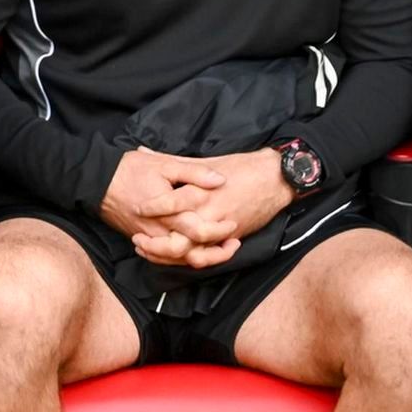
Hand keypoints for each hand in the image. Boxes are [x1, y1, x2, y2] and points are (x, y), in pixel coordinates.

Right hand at [102, 147, 233, 266]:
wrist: (96, 181)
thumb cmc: (130, 169)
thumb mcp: (165, 163)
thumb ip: (194, 172)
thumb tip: (220, 179)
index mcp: (169, 211)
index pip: (200, 231)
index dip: (221, 232)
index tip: (234, 224)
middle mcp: (160, 229)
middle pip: (191, 254)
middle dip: (216, 253)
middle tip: (232, 243)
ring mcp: (149, 237)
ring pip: (178, 259)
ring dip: (200, 258)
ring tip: (217, 251)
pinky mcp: (141, 238)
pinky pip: (163, 257)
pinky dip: (179, 258)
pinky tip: (191, 251)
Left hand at [135, 148, 294, 268]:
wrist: (274, 179)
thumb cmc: (239, 166)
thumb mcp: (203, 161)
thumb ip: (172, 161)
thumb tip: (143, 151)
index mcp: (200, 190)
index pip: (169, 203)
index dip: (151, 208)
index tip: (137, 209)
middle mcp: (208, 213)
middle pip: (177, 236)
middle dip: (154, 243)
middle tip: (138, 239)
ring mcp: (220, 229)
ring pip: (190, 253)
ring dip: (168, 256)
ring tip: (150, 252)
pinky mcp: (231, 238)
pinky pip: (208, 255)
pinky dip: (191, 259)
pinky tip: (176, 256)